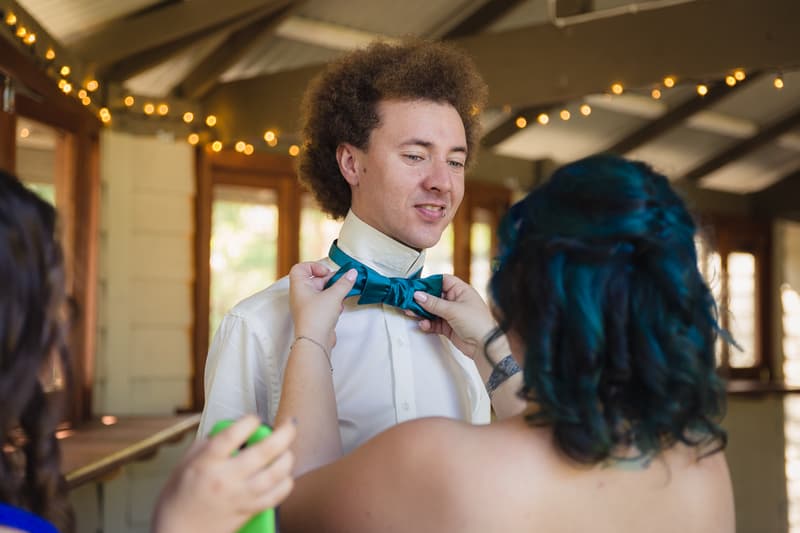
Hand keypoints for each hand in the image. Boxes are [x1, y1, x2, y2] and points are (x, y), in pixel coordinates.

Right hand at [153, 416, 295, 532]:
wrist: (177, 532)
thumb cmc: (178, 497)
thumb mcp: (185, 462)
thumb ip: (210, 443)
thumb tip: (233, 429)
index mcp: (206, 462)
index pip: (232, 435)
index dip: (249, 422)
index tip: (255, 418)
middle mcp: (225, 478)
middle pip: (263, 451)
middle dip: (284, 433)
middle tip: (290, 424)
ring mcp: (239, 496)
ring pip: (275, 474)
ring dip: (287, 458)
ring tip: (287, 450)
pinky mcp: (248, 511)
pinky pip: (275, 496)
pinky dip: (285, 483)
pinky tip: (284, 475)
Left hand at [288, 262, 356, 351]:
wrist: (315, 342)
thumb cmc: (317, 317)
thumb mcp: (334, 295)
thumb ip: (344, 283)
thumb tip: (352, 273)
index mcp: (299, 286)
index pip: (300, 268)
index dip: (313, 266)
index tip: (326, 272)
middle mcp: (301, 295)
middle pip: (315, 280)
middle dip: (330, 280)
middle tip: (342, 281)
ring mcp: (308, 306)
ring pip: (321, 292)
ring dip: (333, 292)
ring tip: (341, 295)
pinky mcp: (315, 315)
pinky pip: (324, 303)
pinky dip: (333, 303)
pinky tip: (339, 308)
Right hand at [411, 274, 496, 359]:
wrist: (485, 347)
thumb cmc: (478, 324)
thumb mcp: (453, 310)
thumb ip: (434, 303)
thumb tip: (418, 295)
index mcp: (461, 290)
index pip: (442, 281)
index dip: (429, 283)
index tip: (416, 287)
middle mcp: (456, 301)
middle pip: (434, 296)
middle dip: (422, 299)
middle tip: (409, 301)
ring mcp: (451, 314)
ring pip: (432, 310)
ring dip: (422, 312)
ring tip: (412, 313)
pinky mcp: (448, 327)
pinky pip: (434, 323)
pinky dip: (427, 323)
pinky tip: (424, 324)